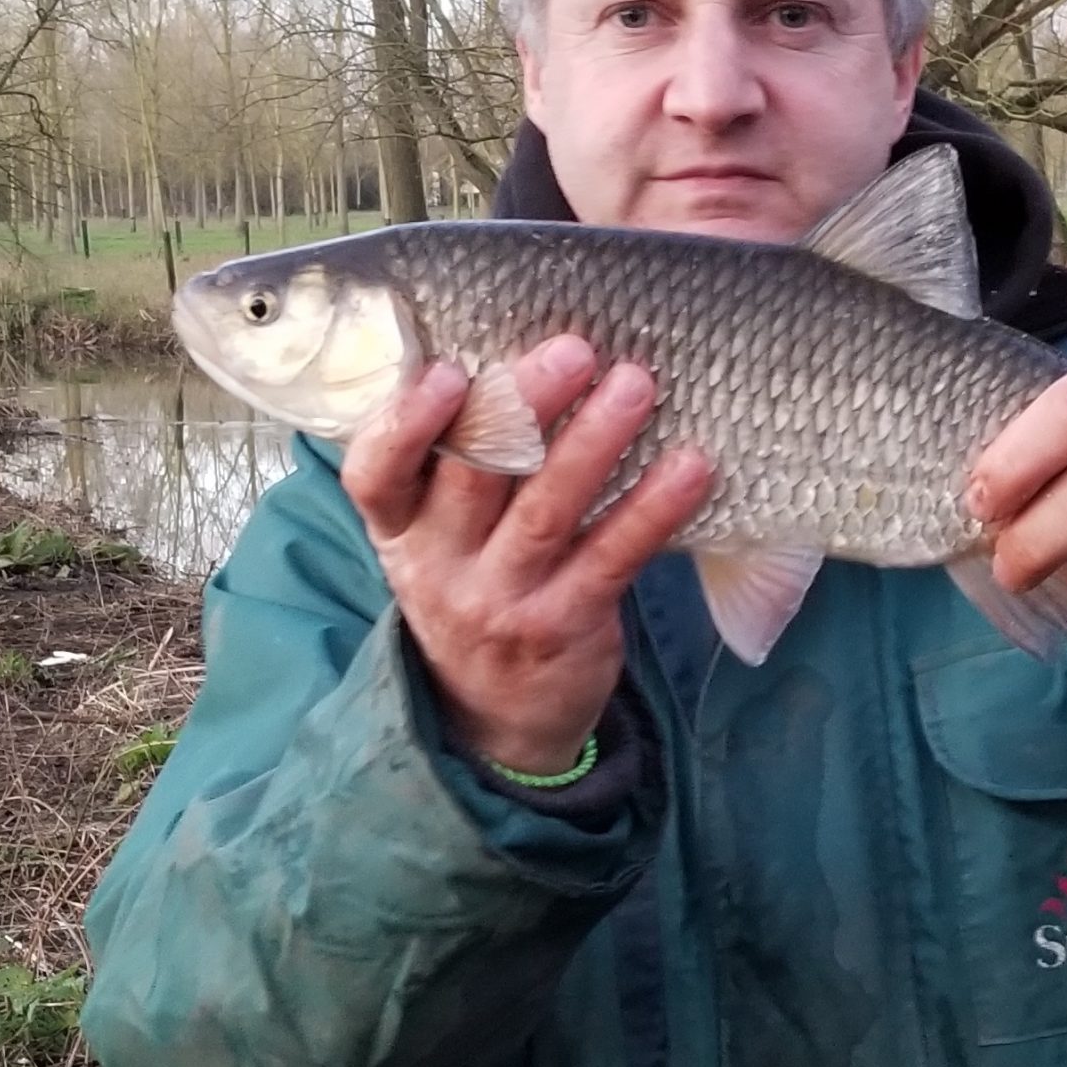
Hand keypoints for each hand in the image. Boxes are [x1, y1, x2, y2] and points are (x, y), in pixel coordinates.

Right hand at [341, 337, 712, 774]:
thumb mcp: (439, 538)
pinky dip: (654, 508)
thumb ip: (457, 464)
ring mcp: (503, 600)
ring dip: (594, 442)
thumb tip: (519, 351)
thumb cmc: (475, 588)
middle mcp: (442, 566)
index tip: (449, 372)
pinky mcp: (566, 625)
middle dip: (523, 405)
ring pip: (547, 511)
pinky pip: (614, 557)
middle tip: (574, 349)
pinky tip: (691, 466)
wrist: (496, 718)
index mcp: (401, 528)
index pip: (375, 474)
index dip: (405, 422)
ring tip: (636, 385)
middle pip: (475, 476)